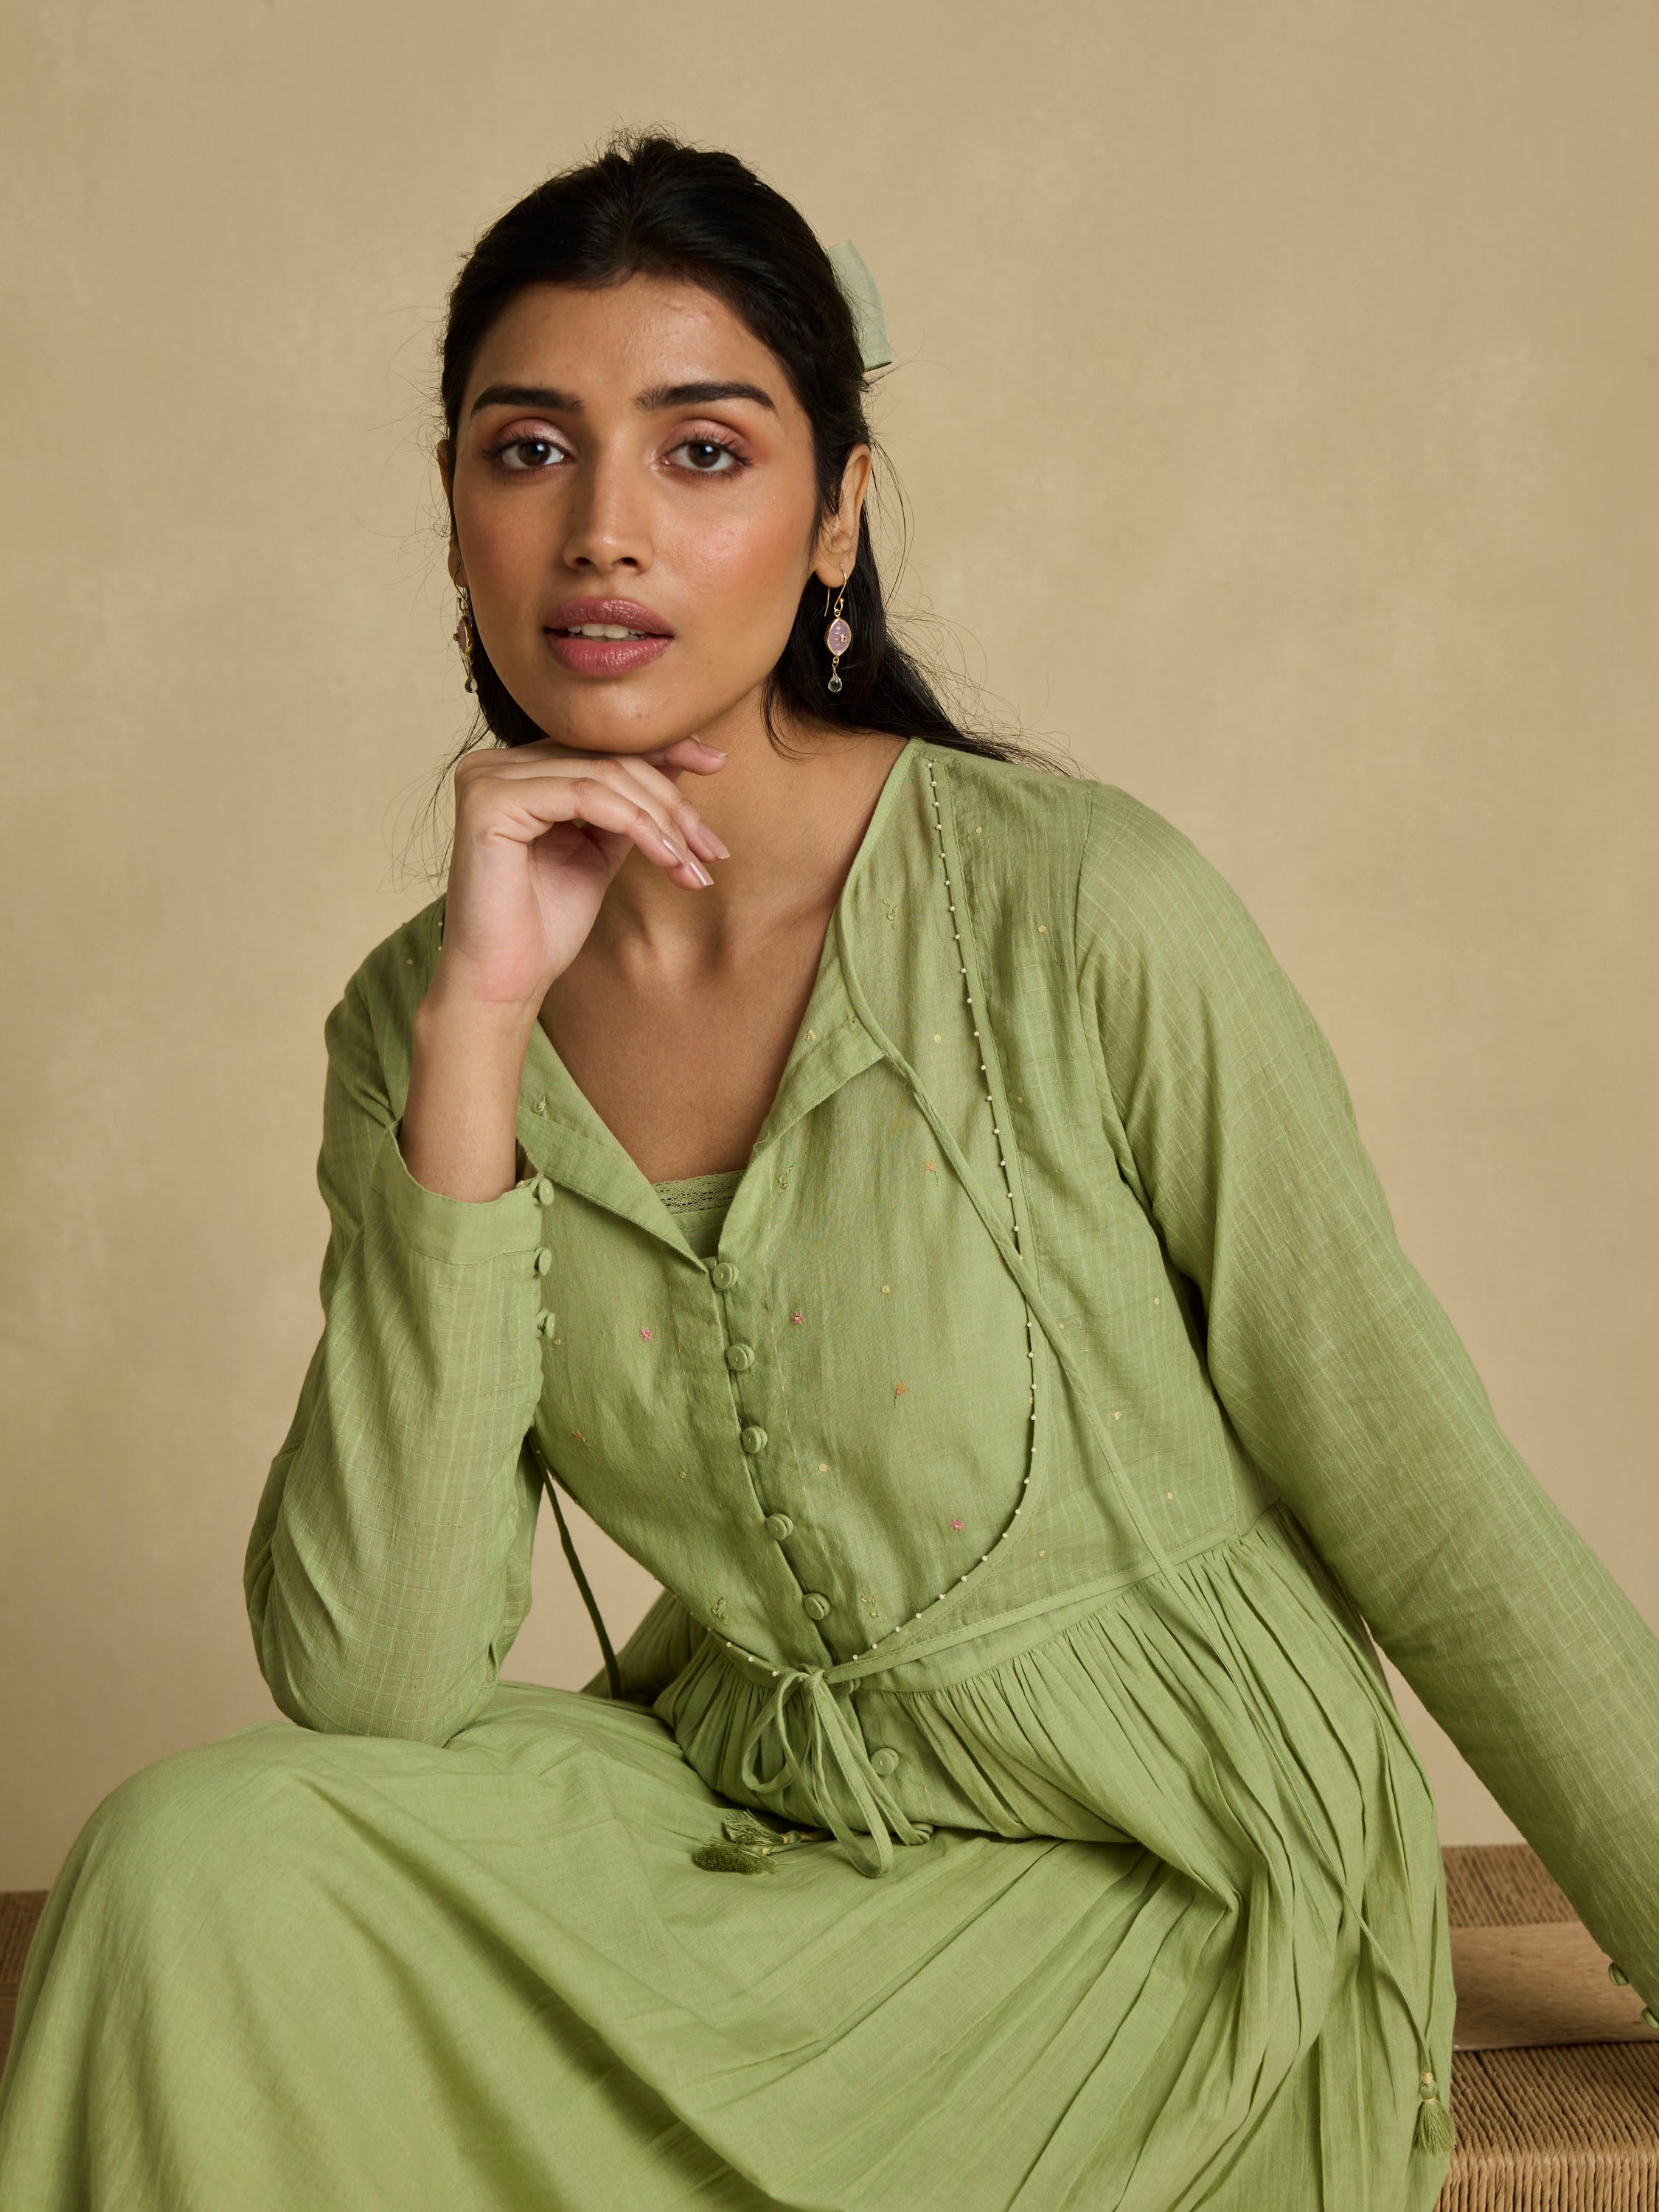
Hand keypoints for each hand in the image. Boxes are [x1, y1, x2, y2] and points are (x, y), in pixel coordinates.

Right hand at [430, 733, 729, 1020]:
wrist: (505, 982)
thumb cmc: (544, 926)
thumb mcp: (598, 851)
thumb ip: (626, 807)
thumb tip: (678, 762)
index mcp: (513, 771)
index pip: (597, 746)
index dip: (663, 748)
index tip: (716, 762)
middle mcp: (492, 765)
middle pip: (606, 759)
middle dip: (673, 802)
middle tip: (713, 848)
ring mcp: (486, 778)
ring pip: (603, 776)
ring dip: (663, 821)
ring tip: (695, 866)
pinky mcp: (490, 801)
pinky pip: (585, 796)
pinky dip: (637, 825)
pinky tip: (667, 859)